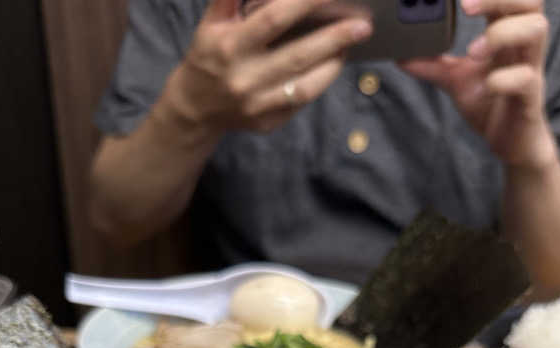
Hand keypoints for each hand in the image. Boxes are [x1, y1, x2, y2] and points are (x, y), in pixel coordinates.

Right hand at [163, 0, 371, 133]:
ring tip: (352, 43)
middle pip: (297, 55)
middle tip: (363, 24)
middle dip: (334, 38)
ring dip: (333, 63)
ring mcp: (257, 105)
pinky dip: (320, 82)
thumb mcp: (213, 21)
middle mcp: (245, 78)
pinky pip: (301, 102)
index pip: (273, 20)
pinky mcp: (268, 123)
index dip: (304, 3)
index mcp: (230, 46)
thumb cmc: (209, 54)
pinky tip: (333, 64)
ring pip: (304, 85)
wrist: (196, 107)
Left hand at [402, 0, 556, 171]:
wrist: (510, 143)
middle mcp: (523, 45)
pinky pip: (526, 78)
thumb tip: (400, 56)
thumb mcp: (456, 80)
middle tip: (465, 7)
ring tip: (473, 52)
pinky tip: (487, 85)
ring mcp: (531, 68)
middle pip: (530, 2)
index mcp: (507, 33)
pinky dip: (504, 78)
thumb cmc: (489, 104)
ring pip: (536, 29)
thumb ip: (432, 65)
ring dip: (502, 34)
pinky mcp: (531, 97)